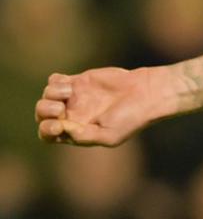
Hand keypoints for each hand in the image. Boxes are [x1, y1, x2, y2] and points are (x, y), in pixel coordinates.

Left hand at [35, 66, 171, 145]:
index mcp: (77, 132)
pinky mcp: (79, 81)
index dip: (47, 130)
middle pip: (41, 115)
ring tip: (69, 92)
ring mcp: (74, 98)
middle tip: (60, 108)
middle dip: (45, 111)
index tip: (59, 124)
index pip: (48, 134)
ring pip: (45, 96)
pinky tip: (70, 85)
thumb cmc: (130, 119)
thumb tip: (61, 127)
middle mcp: (73, 116)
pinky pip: (54, 81)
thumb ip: (84, 137)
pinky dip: (56, 82)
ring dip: (51, 94)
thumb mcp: (109, 136)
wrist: (144, 94)